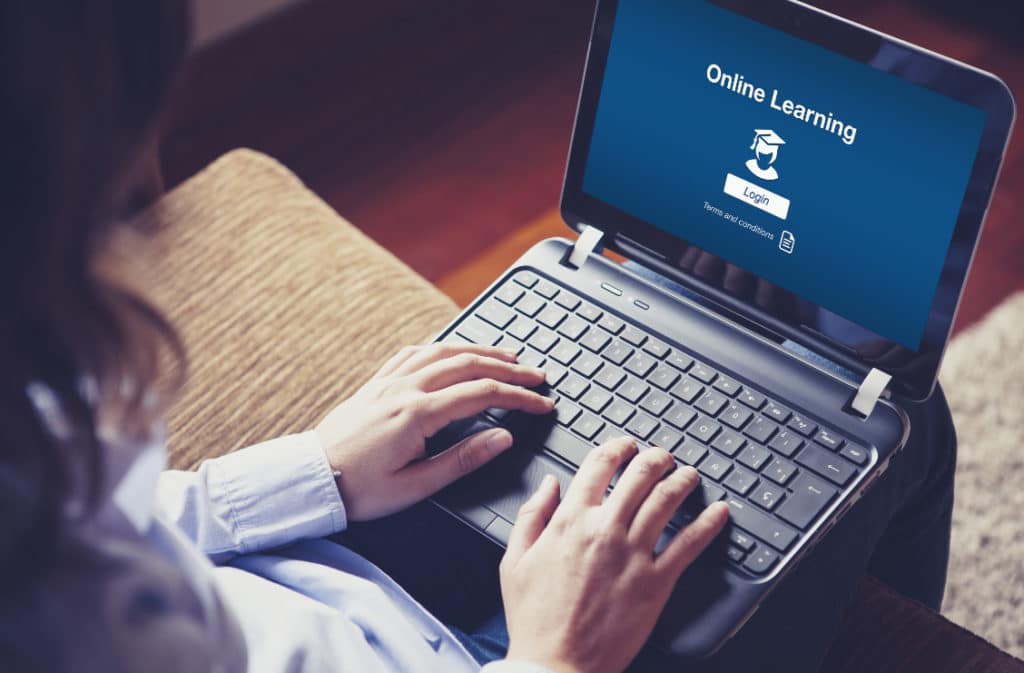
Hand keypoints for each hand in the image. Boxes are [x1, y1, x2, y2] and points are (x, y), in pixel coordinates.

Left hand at [315, 343, 553, 520]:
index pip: (482, 394)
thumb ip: (463, 459)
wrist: (310, 480)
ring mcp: (388, 381)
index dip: (519, 397)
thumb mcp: (416, 485)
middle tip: (536, 375)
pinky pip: (413, 352)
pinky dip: (441, 347)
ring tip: (506, 355)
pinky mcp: (375, 383)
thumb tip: (502, 437)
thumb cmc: (360, 489)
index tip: (542, 403)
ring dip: (479, 350)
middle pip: (468, 364)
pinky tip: (451, 350)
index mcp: (417, 414)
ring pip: (443, 351)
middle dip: (508, 367)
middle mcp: (404, 388)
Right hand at [500, 438, 729, 672]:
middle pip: (639, 475)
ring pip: (666, 500)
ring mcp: (633, 554)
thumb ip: (532, 515)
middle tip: (663, 457)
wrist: (555, 663)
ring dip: (682, 480)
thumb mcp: (515, 560)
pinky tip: (719, 512)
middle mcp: (604, 530)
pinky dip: (708, 523)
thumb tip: (548, 484)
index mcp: (570, 521)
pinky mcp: (656, 582)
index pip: (599, 466)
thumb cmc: (534, 618)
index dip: (617, 448)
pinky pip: (689, 543)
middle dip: (656, 458)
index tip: (626, 445)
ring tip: (689, 475)